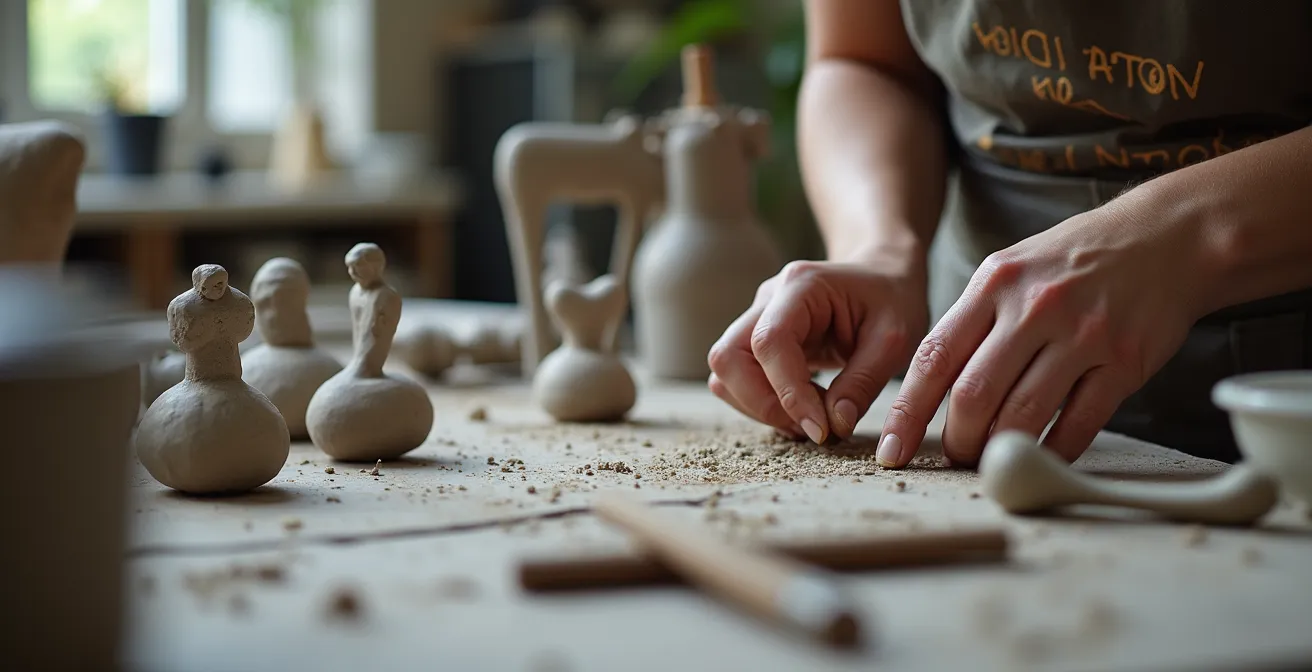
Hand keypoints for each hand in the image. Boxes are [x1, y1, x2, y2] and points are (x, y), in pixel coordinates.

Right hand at [707, 248, 928, 443]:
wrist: (884, 276)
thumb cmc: (892, 300)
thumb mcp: (895, 339)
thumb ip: (864, 382)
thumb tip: (834, 425)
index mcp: (801, 286)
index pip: (769, 342)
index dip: (787, 393)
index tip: (821, 430)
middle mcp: (768, 299)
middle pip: (728, 358)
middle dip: (763, 404)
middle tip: (813, 427)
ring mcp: (756, 318)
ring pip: (725, 373)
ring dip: (760, 407)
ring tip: (812, 419)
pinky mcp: (757, 341)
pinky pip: (737, 380)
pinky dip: (762, 404)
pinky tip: (802, 410)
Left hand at [877, 202, 1207, 467]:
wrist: (1168, 237)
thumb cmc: (1074, 260)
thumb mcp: (1011, 269)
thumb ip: (972, 321)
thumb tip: (928, 388)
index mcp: (994, 283)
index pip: (934, 357)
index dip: (907, 411)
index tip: (891, 448)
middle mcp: (1034, 307)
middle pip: (973, 393)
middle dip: (955, 438)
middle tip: (953, 455)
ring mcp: (1081, 335)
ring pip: (1022, 414)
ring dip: (997, 450)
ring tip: (988, 461)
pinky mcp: (1124, 361)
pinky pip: (1078, 423)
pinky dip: (1052, 450)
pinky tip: (1040, 456)